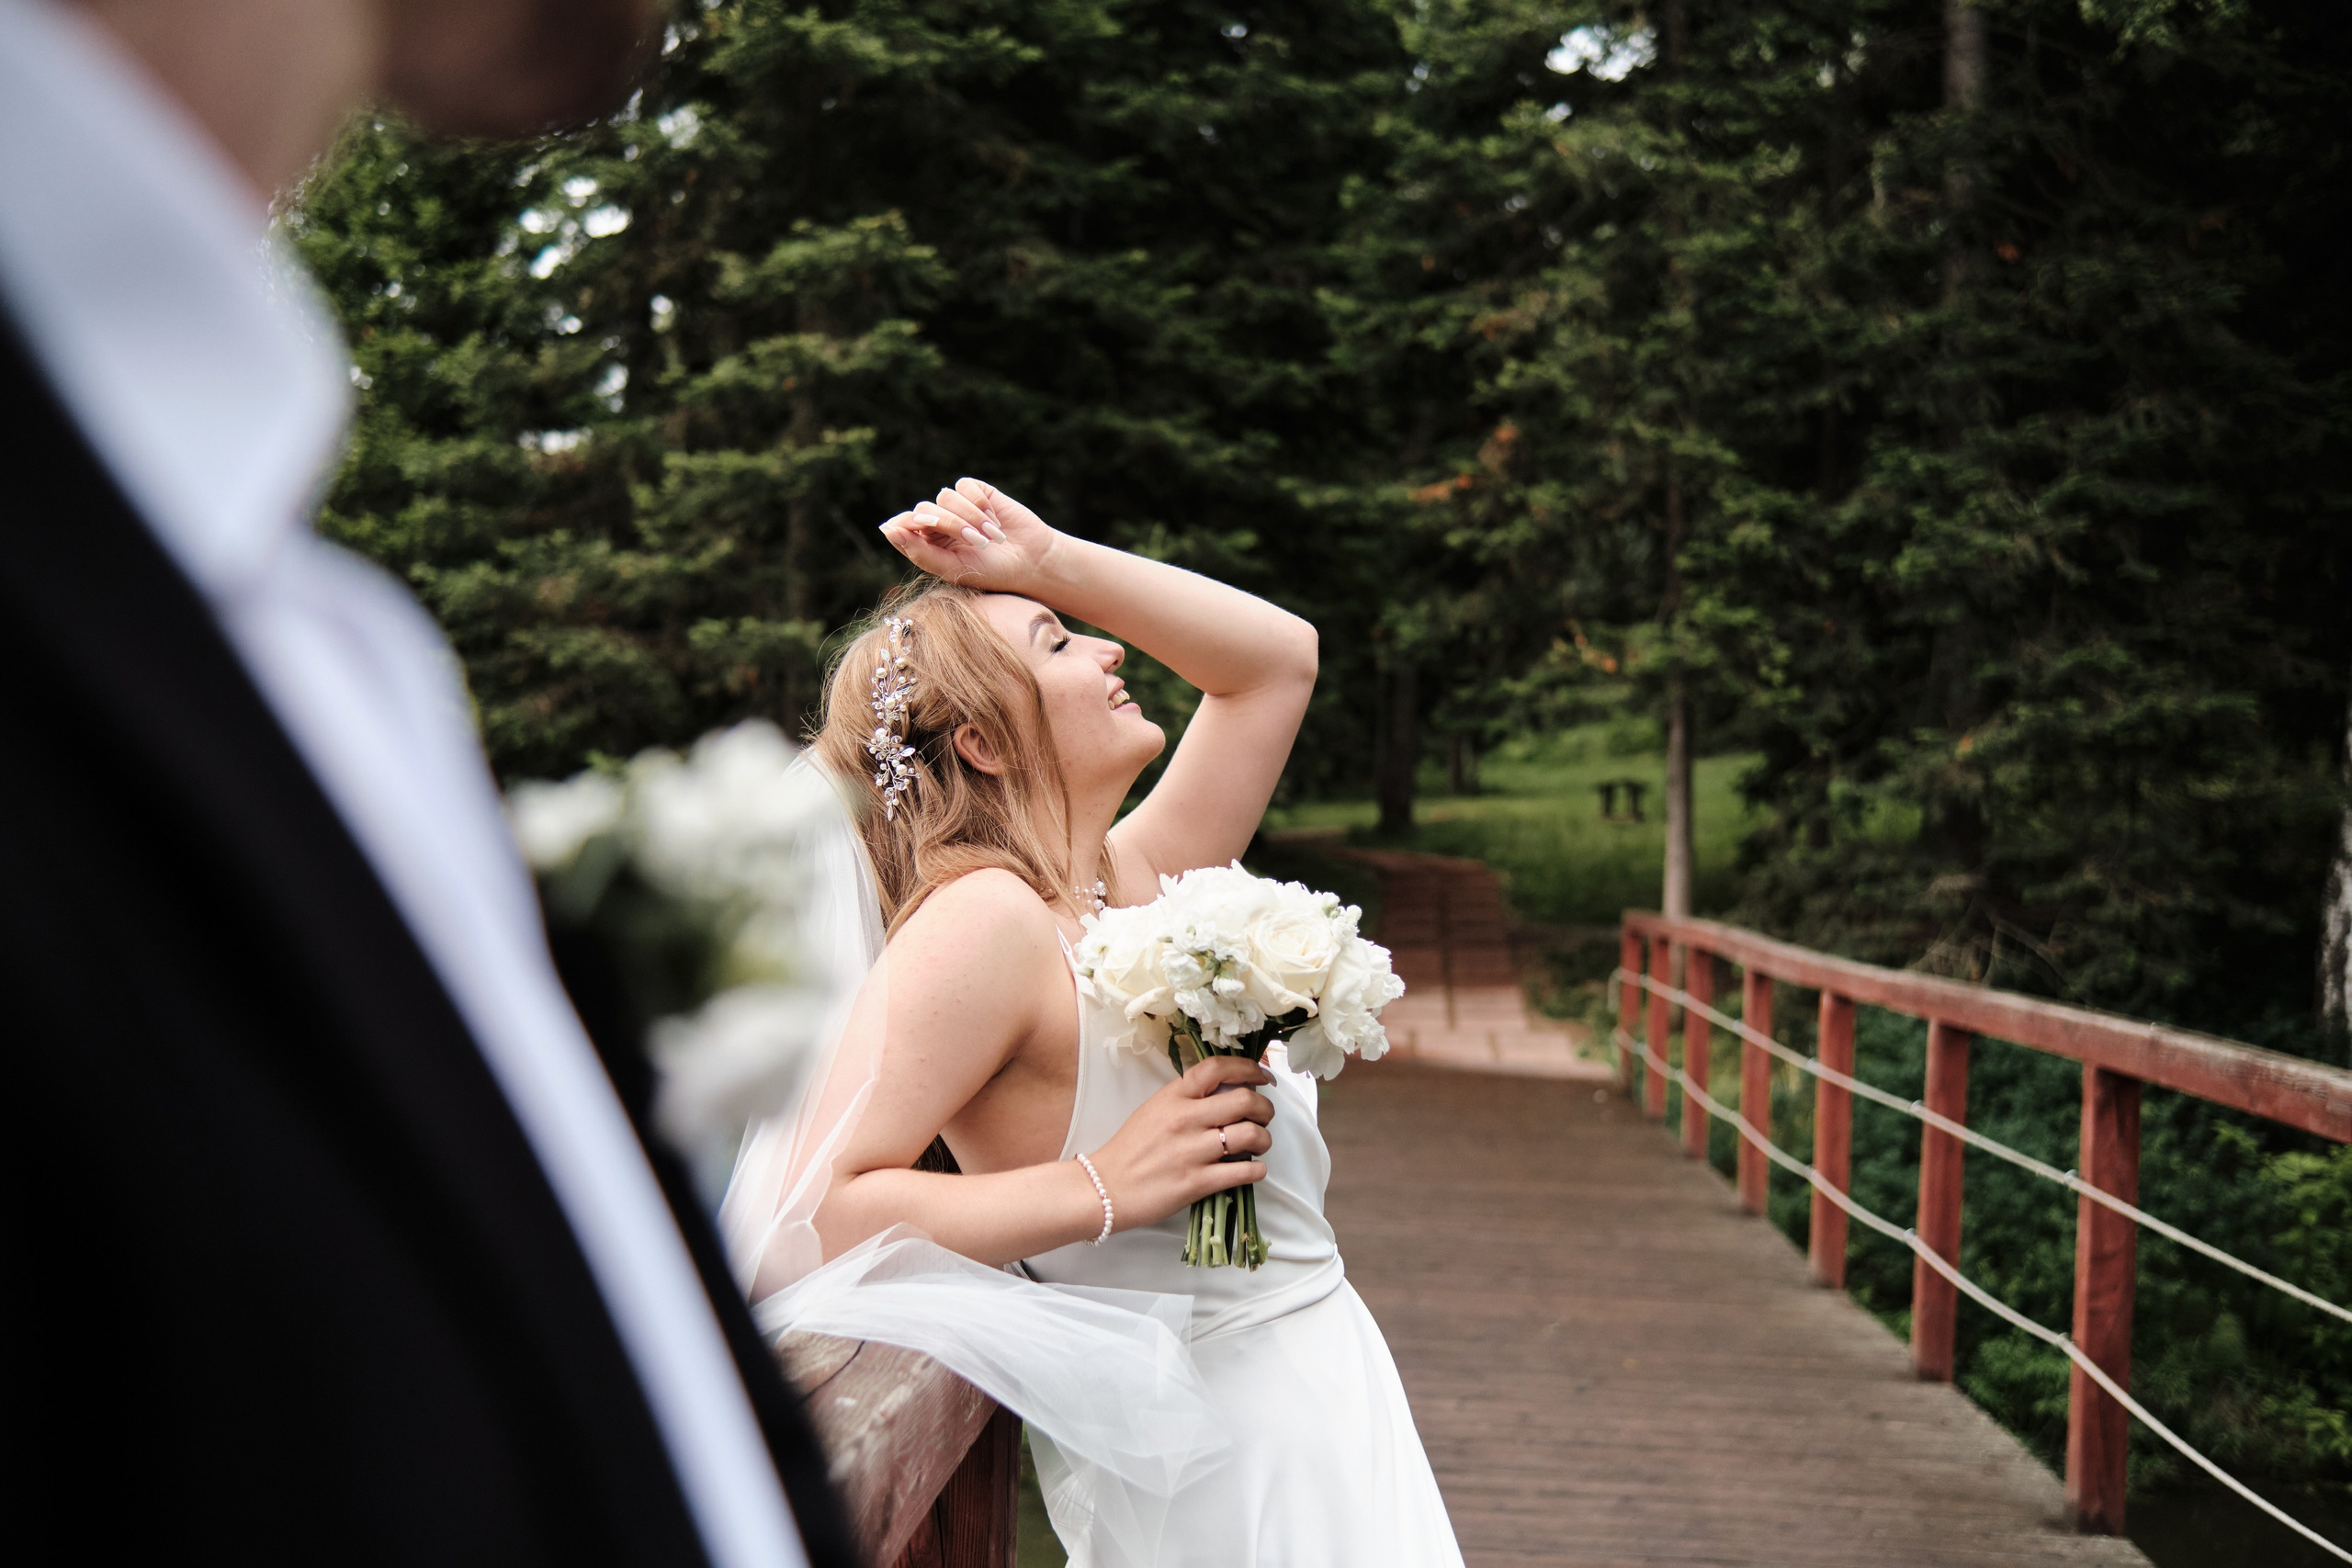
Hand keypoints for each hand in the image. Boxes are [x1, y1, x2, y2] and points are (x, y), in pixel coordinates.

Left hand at [879, 478, 1061, 596]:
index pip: (903, 527)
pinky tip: (995, 520)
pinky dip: (980, 503)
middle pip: (925, 510)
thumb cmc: (991, 572)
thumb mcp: (954, 568)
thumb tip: (887, 528)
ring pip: (945, 496)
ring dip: (970, 517)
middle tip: (978, 543)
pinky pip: (965, 486)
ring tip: (992, 537)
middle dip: (951, 525)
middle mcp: (938, 523)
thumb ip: (919, 552)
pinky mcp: (976, 492)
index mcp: (927, 544)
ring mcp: (956, 506)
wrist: (1031, 561)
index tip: (919, 528)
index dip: (906, 525)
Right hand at [1082, 1055, 1273, 1233]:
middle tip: (1264, 1117)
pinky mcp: (1197, 1182)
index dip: (1249, 1068)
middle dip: (1265, 1108)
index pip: (1217, 1068)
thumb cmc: (1129, 1149)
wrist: (1105, 1187)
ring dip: (1264, 1139)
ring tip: (1259, 1145)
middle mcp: (1185, 1119)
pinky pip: (1244, 1172)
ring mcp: (1192, 1151)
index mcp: (1173, 1096)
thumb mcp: (1154, 1110)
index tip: (1262, 1076)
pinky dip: (1257, 1170)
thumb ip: (1186, 1099)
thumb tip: (1225, 1093)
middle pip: (1244, 1100)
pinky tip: (1253, 1170)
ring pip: (1251, 1135)